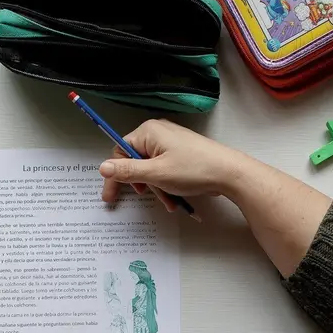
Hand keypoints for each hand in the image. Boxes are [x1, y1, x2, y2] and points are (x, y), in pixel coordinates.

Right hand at [100, 120, 253, 210]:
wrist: (229, 173)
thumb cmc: (194, 169)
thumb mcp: (156, 174)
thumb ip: (128, 171)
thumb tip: (103, 167)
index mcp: (148, 132)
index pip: (120, 151)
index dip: (116, 175)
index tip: (111, 195)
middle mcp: (158, 133)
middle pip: (135, 161)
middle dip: (142, 184)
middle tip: (148, 196)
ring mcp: (170, 143)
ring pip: (151, 169)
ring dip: (156, 188)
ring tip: (169, 201)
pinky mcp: (181, 153)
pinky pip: (164, 170)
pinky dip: (166, 185)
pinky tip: (175, 198)